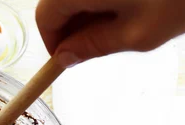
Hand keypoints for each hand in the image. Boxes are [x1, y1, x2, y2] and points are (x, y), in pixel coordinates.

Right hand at [36, 0, 184, 66]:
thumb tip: (66, 57)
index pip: (45, 17)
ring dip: (91, 11)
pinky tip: (133, 3)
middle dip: (73, 26)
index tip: (67, 59)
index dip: (53, 43)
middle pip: (58, 1)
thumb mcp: (139, 34)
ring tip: (125, 22)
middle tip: (100, 45)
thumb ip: (95, 46)